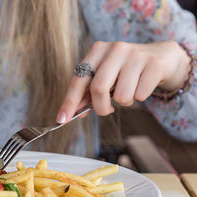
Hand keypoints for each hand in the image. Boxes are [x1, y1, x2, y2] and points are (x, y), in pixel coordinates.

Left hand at [56, 41, 190, 122]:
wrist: (163, 57)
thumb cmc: (127, 70)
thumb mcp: (106, 76)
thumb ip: (89, 92)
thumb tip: (73, 112)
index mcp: (98, 51)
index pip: (78, 79)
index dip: (69, 101)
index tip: (62, 119)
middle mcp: (115, 49)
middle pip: (98, 88)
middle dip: (100, 107)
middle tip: (107, 110)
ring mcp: (136, 55)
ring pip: (121, 95)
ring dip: (124, 102)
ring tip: (129, 92)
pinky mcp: (154, 64)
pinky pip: (140, 95)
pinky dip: (139, 97)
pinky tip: (143, 86)